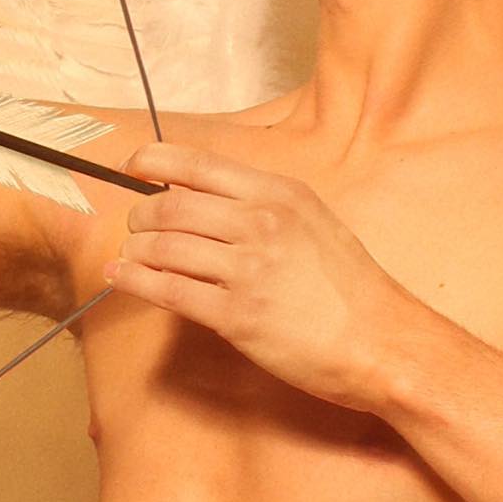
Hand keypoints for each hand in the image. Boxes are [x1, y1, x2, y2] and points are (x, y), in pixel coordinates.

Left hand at [103, 142, 411, 409]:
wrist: (381, 341)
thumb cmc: (352, 288)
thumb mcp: (316, 223)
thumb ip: (266, 209)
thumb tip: (212, 204)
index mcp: (279, 195)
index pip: (199, 165)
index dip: (155, 160)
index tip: (133, 164)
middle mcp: (260, 223)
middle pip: (171, 205)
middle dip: (141, 214)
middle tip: (135, 224)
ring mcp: (247, 270)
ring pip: (163, 246)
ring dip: (136, 249)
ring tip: (130, 254)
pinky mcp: (236, 316)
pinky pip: (168, 290)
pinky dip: (135, 280)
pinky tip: (120, 276)